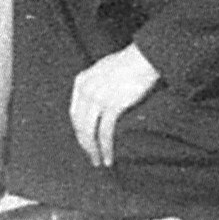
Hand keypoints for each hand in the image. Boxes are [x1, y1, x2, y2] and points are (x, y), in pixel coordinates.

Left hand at [68, 43, 160, 169]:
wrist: (143, 58)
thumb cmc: (128, 64)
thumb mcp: (102, 71)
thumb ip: (95, 86)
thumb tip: (96, 105)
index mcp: (81, 81)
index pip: (75, 113)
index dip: (79, 131)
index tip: (85, 142)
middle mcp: (86, 90)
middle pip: (80, 125)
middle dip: (85, 144)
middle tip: (91, 157)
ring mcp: (98, 98)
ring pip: (89, 131)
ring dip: (93, 150)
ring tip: (99, 161)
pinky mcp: (113, 105)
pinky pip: (105, 132)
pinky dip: (106, 147)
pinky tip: (109, 157)